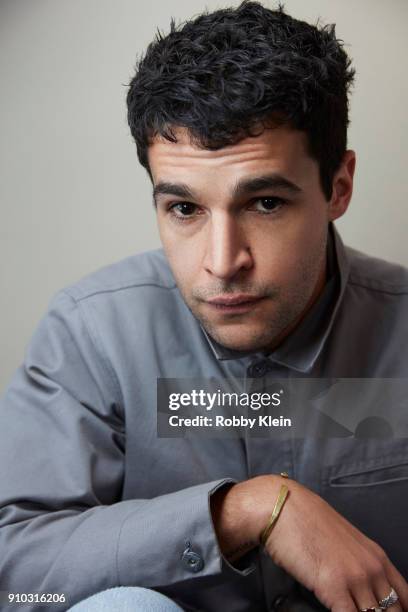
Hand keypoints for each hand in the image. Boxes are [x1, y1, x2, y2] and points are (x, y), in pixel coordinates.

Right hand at [263, 477, 407, 611]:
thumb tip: (361, 594)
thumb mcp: (343, 543)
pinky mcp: (333, 586)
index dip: (400, 611)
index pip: (405, 598)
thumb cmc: (306, 522)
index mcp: (377, 557)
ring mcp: (355, 577)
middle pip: (393, 611)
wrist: (283, 507)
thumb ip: (357, 567)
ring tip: (346, 611)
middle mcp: (372, 568)